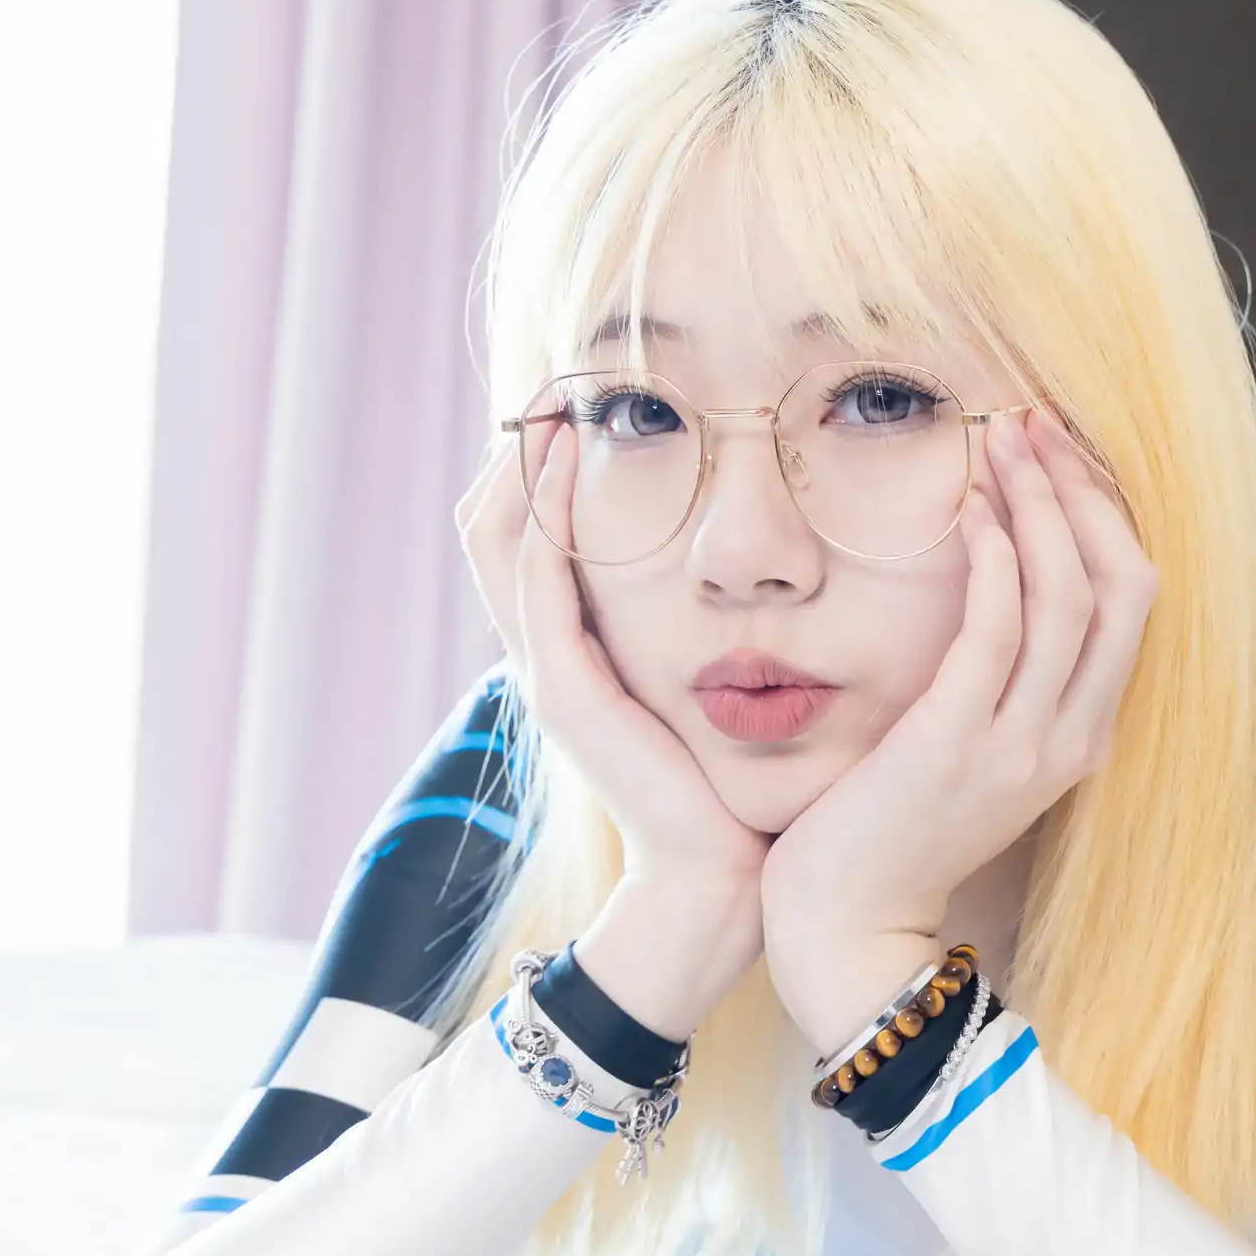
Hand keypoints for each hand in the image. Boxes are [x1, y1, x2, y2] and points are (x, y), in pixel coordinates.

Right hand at [457, 421, 766, 1037]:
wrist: (721, 877)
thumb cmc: (737, 783)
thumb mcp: (719, 683)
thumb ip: (715, 624)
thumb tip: (762, 553)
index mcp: (577, 646)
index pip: (527, 530)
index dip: (539, 461)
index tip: (580, 395)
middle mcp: (548, 652)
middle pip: (494, 523)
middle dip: (518, 447)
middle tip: (555, 379)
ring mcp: (549, 673)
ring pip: (501, 543)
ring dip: (524, 469)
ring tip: (554, 403)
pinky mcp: (569, 695)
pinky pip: (538, 591)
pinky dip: (544, 526)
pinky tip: (566, 472)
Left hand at [759, 407, 1157, 1052]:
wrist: (848, 930)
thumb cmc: (890, 834)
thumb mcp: (970, 755)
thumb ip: (998, 688)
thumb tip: (992, 592)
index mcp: (1082, 738)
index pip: (1132, 602)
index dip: (1105, 516)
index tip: (1061, 455)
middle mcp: (1068, 739)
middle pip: (1122, 585)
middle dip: (1084, 492)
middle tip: (1035, 426)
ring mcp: (1019, 744)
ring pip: (1069, 595)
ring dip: (1039, 505)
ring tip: (1001, 444)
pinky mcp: (955, 743)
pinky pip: (999, 630)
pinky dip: (995, 559)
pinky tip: (970, 511)